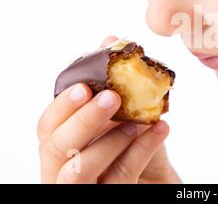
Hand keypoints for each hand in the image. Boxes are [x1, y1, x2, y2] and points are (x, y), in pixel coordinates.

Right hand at [37, 36, 179, 183]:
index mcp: (62, 144)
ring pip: (80, 170)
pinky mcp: (111, 198)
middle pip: (57, 147)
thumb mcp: (125, 113)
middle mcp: (63, 169)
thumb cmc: (132, 146)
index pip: (47, 127)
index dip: (62, 107)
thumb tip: (111, 39)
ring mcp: (86, 188)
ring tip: (140, 121)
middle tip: (112, 97)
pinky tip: (161, 129)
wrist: (156, 181)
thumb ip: (113, 81)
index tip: (85, 87)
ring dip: (111, 140)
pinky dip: (142, 149)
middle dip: (84, 120)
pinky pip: (121, 177)